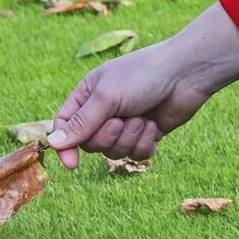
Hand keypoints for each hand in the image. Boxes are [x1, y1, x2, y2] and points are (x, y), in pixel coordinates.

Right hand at [47, 2, 238, 168]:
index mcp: (87, 96)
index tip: (71, 164)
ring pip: (115, 152)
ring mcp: (125, 124)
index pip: (65, 126)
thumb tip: (53, 144)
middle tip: (122, 119)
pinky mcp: (146, 134)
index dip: (66, 146)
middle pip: (91, 144)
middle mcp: (103, 111)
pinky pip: (137, 154)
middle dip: (108, 136)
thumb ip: (80, 123)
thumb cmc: (143, 75)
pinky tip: (154, 125)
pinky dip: (145, 142)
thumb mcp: (107, 97)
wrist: (186, 74)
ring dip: (130, 137)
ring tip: (142, 118)